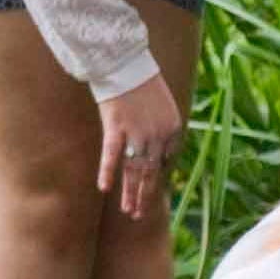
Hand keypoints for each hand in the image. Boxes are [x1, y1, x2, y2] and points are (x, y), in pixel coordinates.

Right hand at [96, 76, 182, 220]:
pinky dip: (108, 171)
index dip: (155, 176)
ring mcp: (137, 133)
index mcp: (174, 130)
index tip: (148, 189)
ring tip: (130, 212)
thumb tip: (162, 158)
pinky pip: (111, 154)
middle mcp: (159, 135)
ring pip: (134, 170)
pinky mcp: (116, 127)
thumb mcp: (165, 108)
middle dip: (146, 196)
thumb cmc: (143, 83)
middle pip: (151, 172)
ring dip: (131, 193)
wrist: (126, 63)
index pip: (165, 161)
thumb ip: (165, 132)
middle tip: (140, 216)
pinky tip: (104, 189)